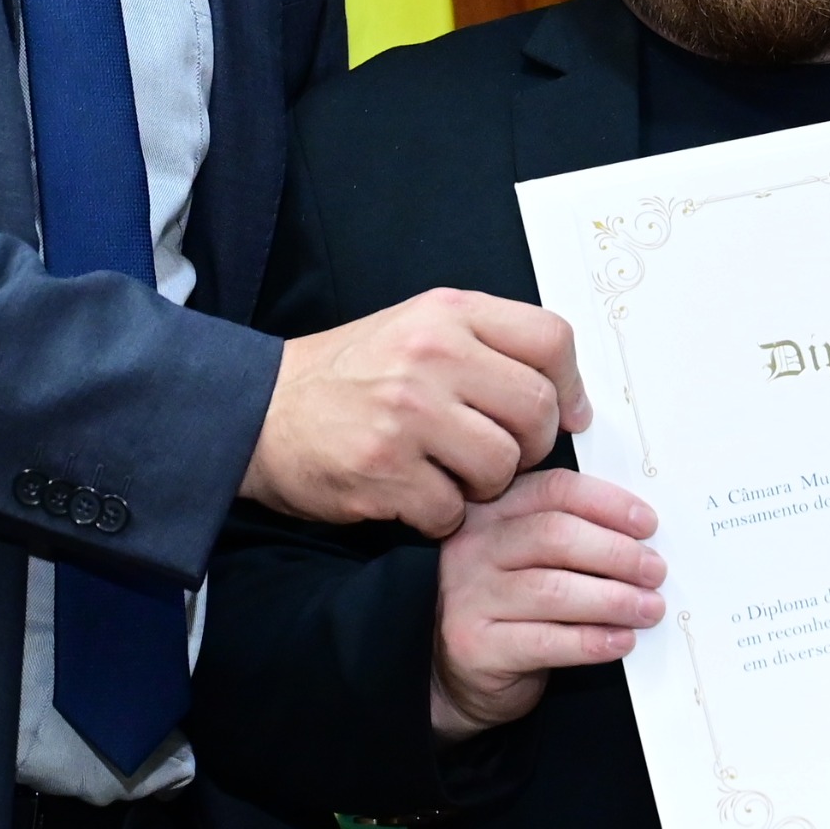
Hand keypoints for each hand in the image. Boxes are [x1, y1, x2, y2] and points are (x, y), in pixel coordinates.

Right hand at [241, 288, 592, 536]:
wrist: (258, 412)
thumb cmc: (348, 376)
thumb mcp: (417, 327)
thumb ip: (488, 347)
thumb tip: (569, 397)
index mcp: (447, 313)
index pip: (550, 338)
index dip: (571, 384)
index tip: (568, 411)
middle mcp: (431, 355)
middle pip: (537, 410)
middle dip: (529, 444)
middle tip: (498, 450)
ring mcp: (406, 413)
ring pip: (502, 465)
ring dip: (485, 485)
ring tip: (450, 472)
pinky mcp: (383, 469)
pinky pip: (453, 509)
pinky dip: (441, 515)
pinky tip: (414, 494)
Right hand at [431, 470, 664, 737]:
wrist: (460, 672)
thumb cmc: (510, 607)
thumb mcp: (531, 559)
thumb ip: (572, 536)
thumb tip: (643, 536)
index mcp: (492, 510)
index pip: (555, 490)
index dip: (608, 503)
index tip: (648, 524)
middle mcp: (473, 547)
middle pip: (556, 535)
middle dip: (617, 553)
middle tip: (655, 571)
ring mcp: (469, 596)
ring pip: (554, 589)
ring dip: (613, 599)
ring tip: (648, 608)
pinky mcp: (475, 646)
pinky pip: (546, 641)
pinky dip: (592, 641)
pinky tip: (620, 640)